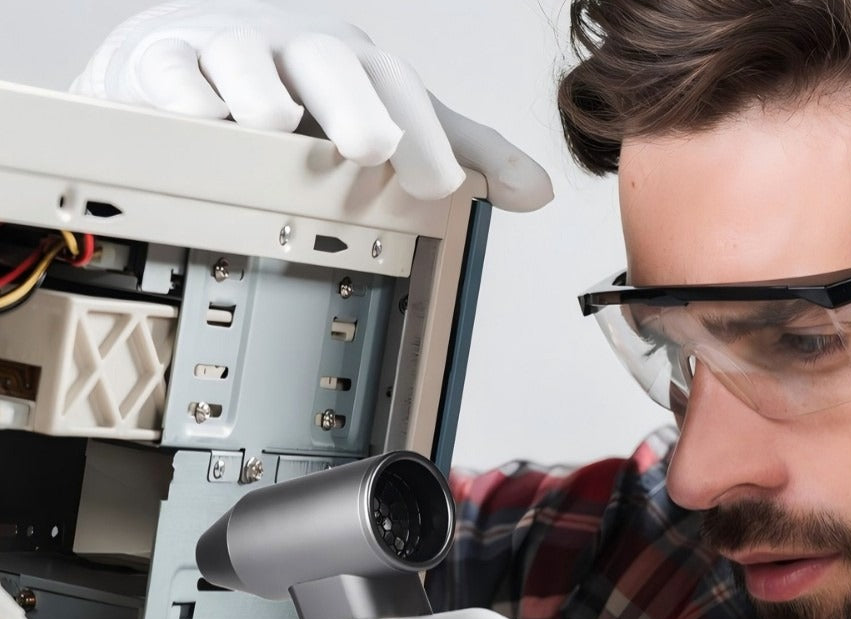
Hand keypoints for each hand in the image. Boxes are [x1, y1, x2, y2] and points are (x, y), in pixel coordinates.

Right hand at [70, 1, 552, 210]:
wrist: (203, 47)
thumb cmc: (309, 90)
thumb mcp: (394, 117)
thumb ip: (463, 152)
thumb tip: (537, 193)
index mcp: (358, 68)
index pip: (401, 96)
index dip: (424, 138)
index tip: (441, 187)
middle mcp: (300, 53)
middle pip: (330, 66)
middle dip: (354, 104)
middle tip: (371, 146)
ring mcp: (233, 52)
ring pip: (245, 60)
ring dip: (262, 91)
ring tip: (275, 122)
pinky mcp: (167, 63)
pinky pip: (171, 73)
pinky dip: (183, 95)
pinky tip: (199, 119)